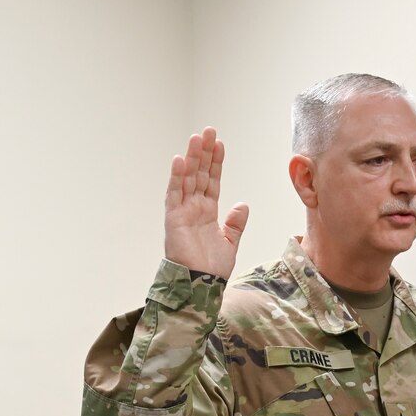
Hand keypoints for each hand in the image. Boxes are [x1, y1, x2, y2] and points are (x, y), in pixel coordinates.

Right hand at [165, 127, 248, 279]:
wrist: (202, 284)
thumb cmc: (212, 267)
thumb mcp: (230, 242)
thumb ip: (235, 223)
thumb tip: (242, 204)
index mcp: (207, 211)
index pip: (212, 181)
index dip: (216, 163)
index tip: (220, 144)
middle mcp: (194, 208)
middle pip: (199, 174)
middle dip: (204, 153)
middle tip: (209, 131)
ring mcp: (182, 211)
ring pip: (187, 179)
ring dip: (191, 158)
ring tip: (197, 138)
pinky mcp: (173, 219)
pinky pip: (174, 194)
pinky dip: (176, 178)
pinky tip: (179, 160)